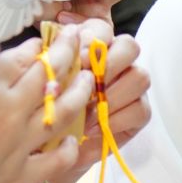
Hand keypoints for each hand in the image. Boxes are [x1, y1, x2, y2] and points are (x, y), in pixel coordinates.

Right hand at [0, 26, 93, 182]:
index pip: (21, 57)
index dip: (36, 45)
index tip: (43, 39)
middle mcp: (7, 115)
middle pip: (48, 78)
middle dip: (66, 55)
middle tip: (77, 43)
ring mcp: (17, 149)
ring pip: (62, 114)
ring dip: (79, 92)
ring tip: (89, 79)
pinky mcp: (17, 178)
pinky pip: (56, 160)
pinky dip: (69, 147)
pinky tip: (73, 139)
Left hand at [36, 21, 151, 182]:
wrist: (49, 151)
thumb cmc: (44, 113)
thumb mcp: (40, 85)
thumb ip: (48, 63)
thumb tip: (51, 45)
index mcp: (90, 49)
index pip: (102, 30)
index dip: (92, 42)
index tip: (75, 60)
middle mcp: (114, 63)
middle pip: (129, 47)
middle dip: (109, 64)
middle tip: (87, 84)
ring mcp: (129, 87)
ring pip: (140, 76)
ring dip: (112, 94)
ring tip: (88, 112)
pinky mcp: (138, 112)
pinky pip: (141, 109)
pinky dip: (117, 119)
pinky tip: (94, 128)